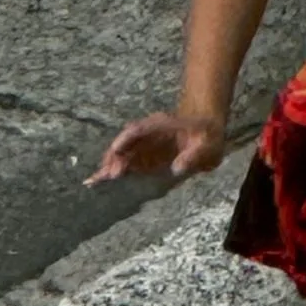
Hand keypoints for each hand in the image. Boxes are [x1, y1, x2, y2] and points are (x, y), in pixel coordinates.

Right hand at [88, 110, 225, 184]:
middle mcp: (148, 133)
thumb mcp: (207, 146)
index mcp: (162, 124)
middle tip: (109, 175)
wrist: (207, 133)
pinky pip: (125, 162)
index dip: (127, 138)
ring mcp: (144, 144)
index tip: (117, 150)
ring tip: (96, 180)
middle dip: (115, 156)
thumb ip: (193, 156)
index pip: (140, 128)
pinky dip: (112, 170)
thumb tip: (176, 168)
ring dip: (110, 165)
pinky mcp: (144, 156)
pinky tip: (98, 180)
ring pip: (122, 152)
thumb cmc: (208, 137)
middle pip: (126, 141)